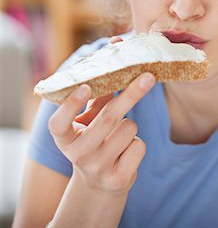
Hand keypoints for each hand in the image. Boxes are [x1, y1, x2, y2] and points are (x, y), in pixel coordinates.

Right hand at [48, 36, 155, 195]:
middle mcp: (77, 154)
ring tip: (118, 134)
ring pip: (128, 129)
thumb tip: (116, 45)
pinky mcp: (118, 178)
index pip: (59, 123)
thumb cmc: (94, 137)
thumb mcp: (89, 117)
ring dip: (130, 124)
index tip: (85, 86)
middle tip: (148, 76)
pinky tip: (125, 151)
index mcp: (63, 138)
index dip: (71, 105)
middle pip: (107, 118)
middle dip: (131, 94)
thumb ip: (100, 88)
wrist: (99, 182)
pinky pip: (139, 146)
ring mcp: (98, 168)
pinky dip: (137, 143)